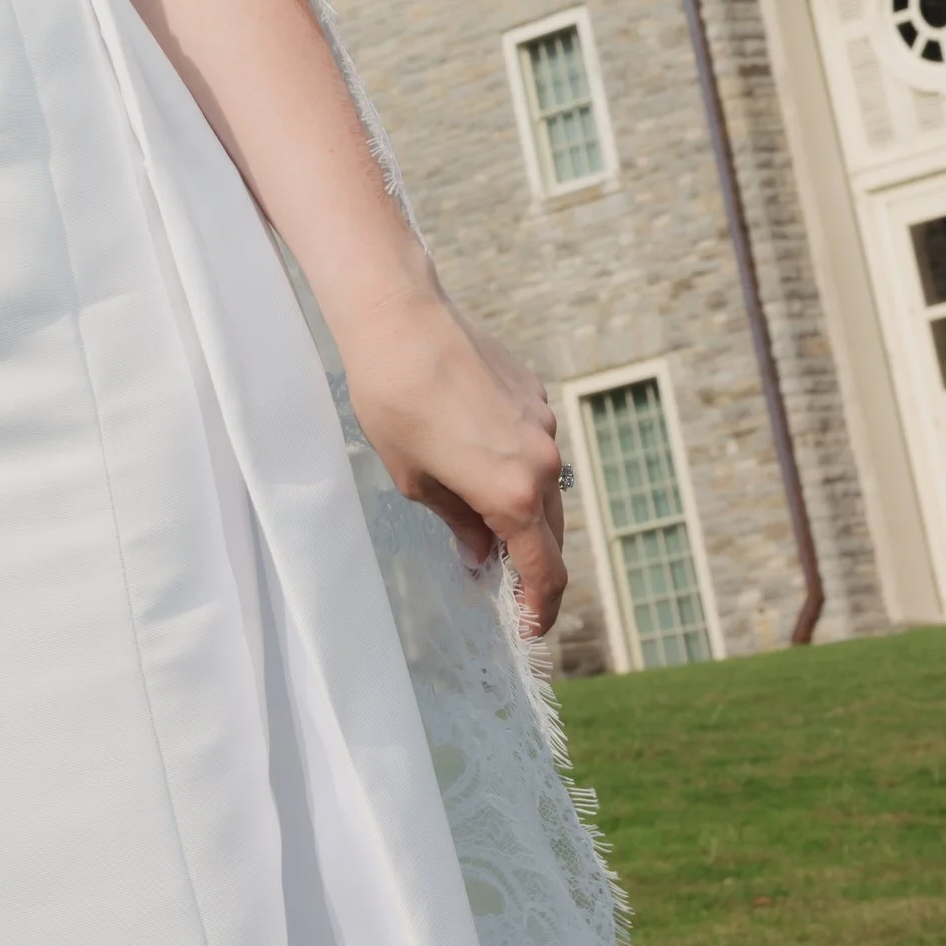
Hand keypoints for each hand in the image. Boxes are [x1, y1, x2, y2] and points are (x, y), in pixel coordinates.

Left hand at [342, 290, 567, 635]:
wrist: (399, 319)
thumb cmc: (394, 403)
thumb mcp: (414, 480)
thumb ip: (457, 523)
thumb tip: (478, 553)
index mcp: (514, 494)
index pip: (545, 570)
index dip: (539, 607)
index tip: (528, 626)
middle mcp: (542, 460)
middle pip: (551, 530)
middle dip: (530, 561)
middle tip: (502, 580)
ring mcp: (542, 421)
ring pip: (545, 484)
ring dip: (522, 507)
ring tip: (481, 515)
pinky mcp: (533, 390)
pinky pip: (532, 441)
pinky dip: (515, 460)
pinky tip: (473, 448)